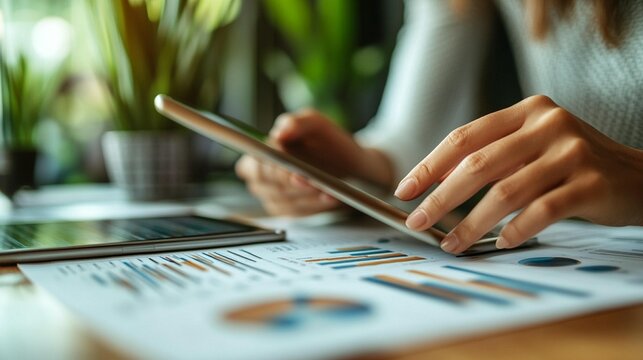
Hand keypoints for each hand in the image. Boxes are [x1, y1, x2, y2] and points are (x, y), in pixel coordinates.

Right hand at [236, 109, 392, 215]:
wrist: (347, 162)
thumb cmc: (326, 141)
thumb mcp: (314, 124)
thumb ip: (297, 123)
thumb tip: (281, 131)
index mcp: (259, 154)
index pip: (255, 168)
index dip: (272, 171)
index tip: (292, 171)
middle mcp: (262, 179)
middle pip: (271, 188)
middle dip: (293, 185)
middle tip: (311, 181)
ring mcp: (275, 197)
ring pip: (288, 202)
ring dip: (308, 196)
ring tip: (326, 188)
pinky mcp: (291, 211)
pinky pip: (301, 212)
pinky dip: (317, 205)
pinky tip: (330, 196)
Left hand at [394, 95, 642, 252]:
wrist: (638, 177)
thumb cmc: (571, 164)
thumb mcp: (531, 147)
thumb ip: (491, 156)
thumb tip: (434, 182)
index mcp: (526, 111)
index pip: (464, 137)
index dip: (429, 165)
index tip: (405, 191)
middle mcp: (547, 124)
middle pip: (478, 165)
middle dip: (440, 198)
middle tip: (416, 222)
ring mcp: (571, 151)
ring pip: (505, 192)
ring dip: (471, 224)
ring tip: (452, 244)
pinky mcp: (591, 182)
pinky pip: (542, 211)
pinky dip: (516, 230)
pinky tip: (501, 243)